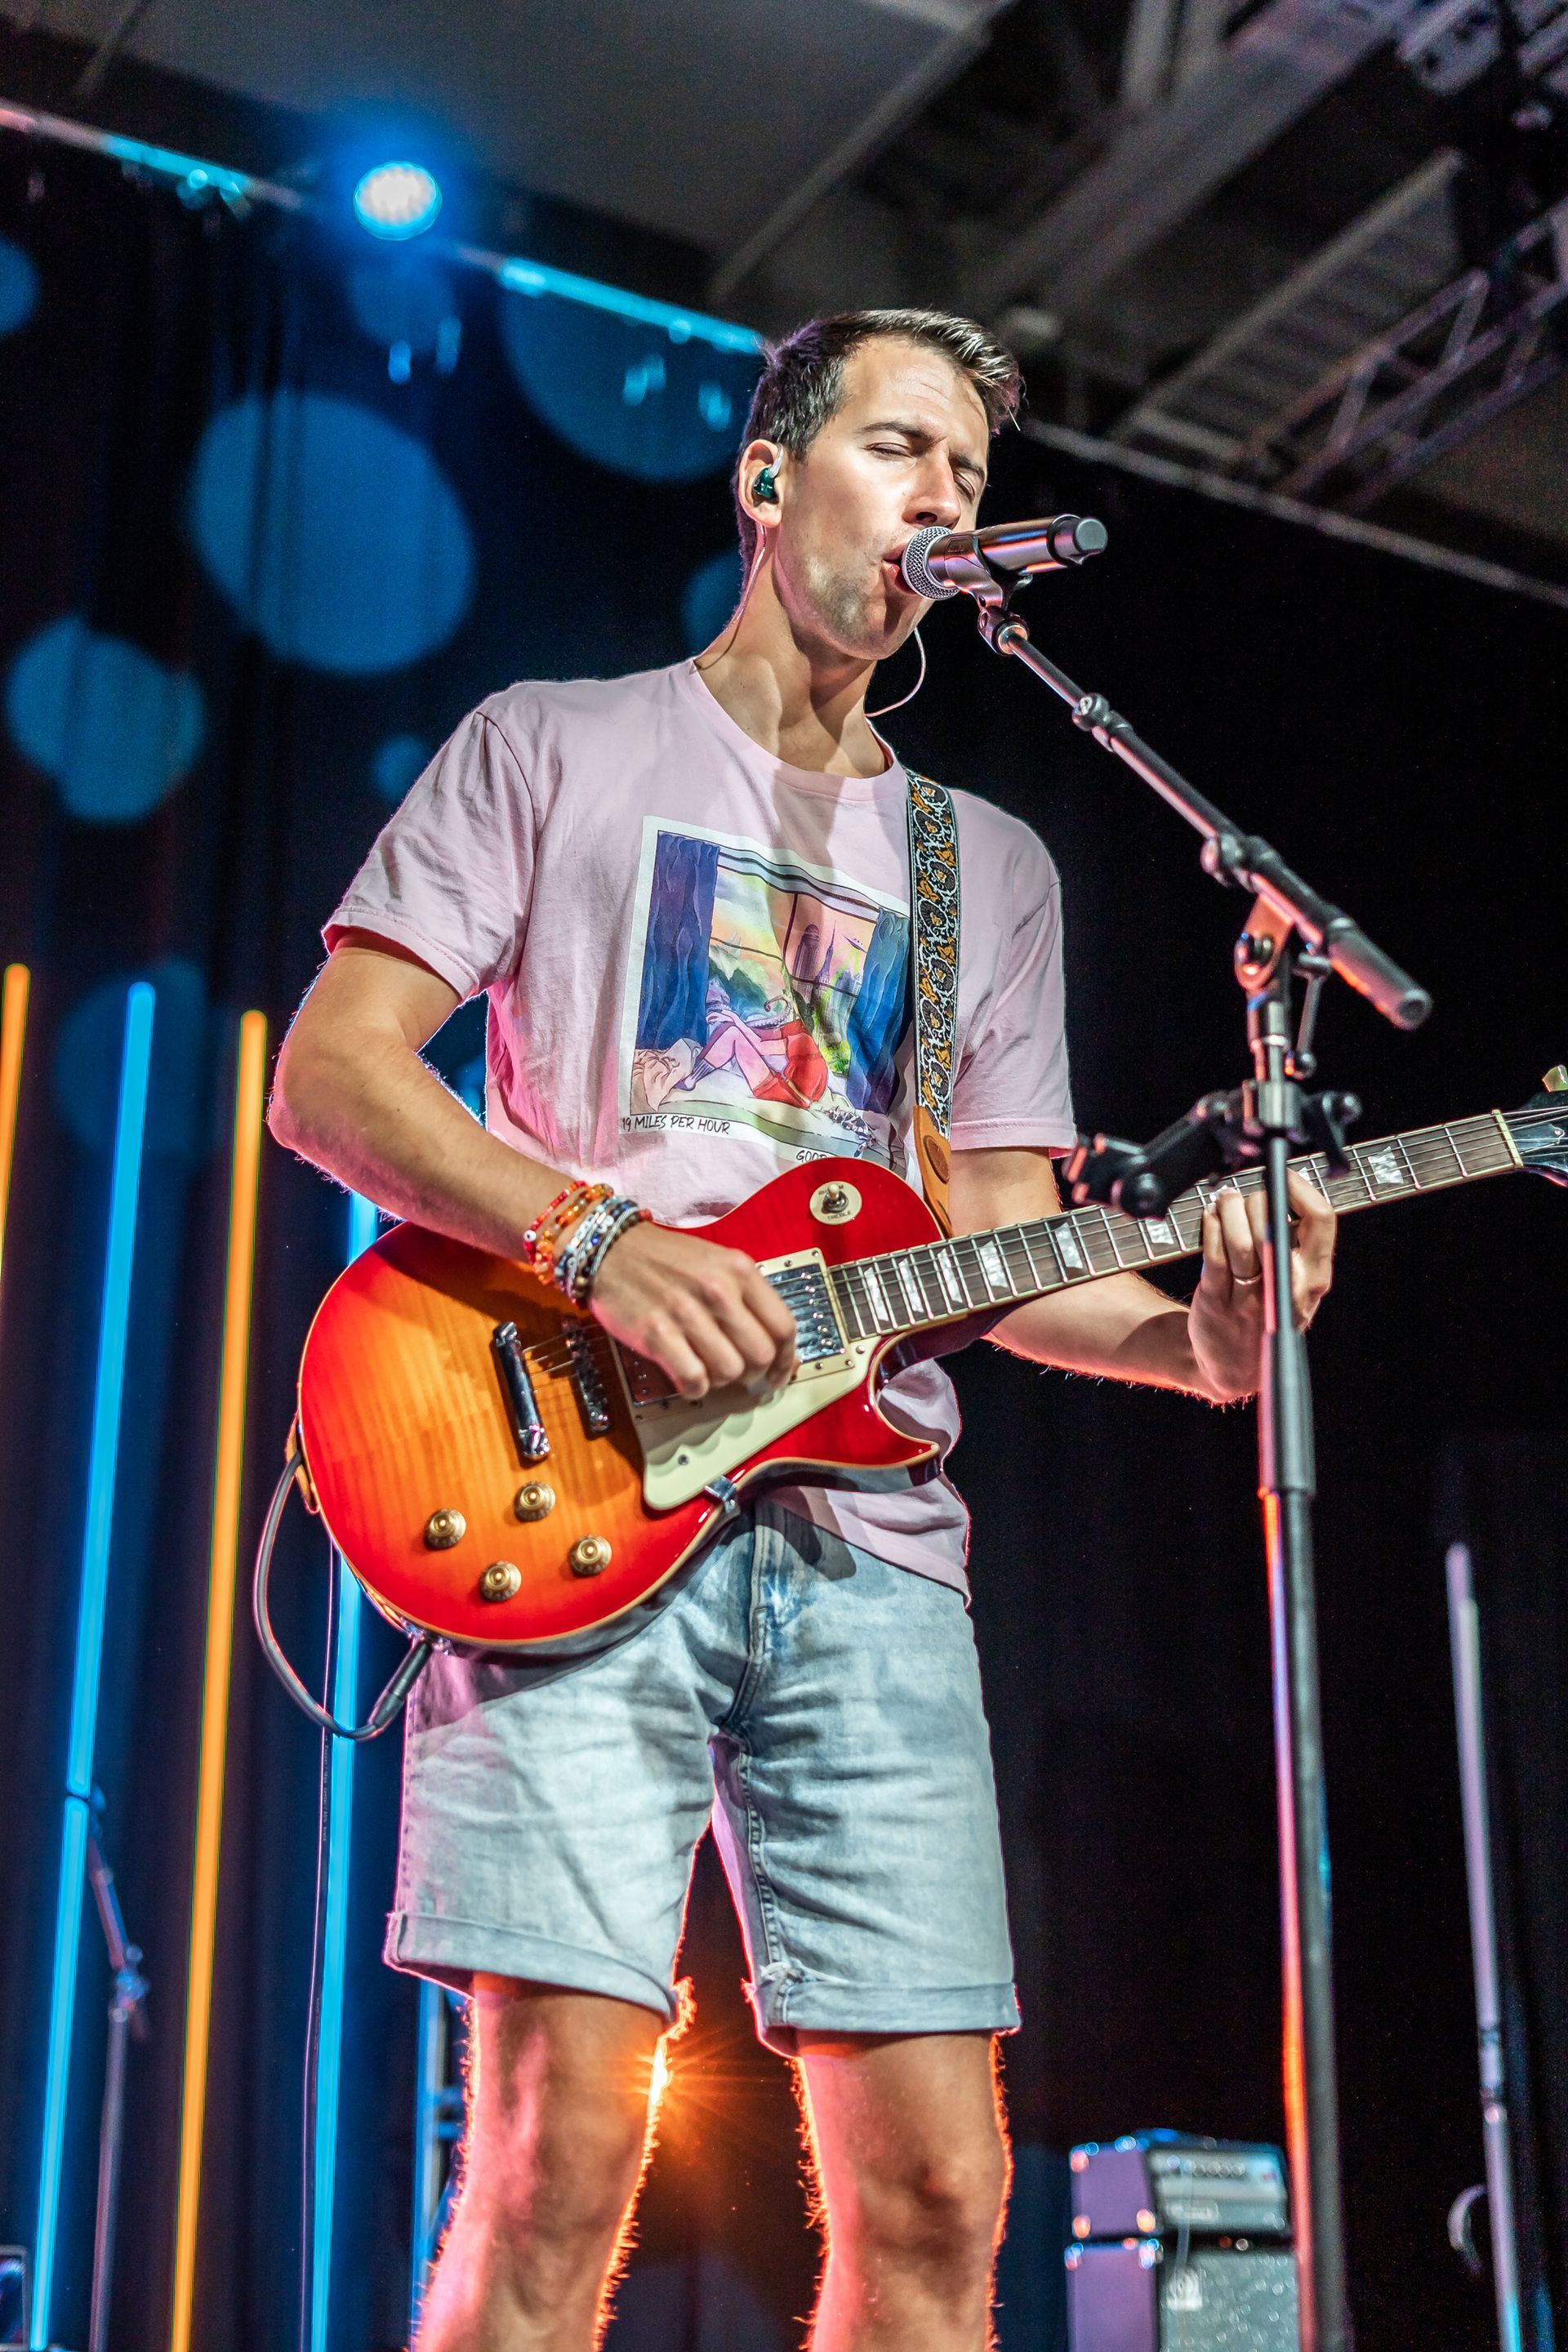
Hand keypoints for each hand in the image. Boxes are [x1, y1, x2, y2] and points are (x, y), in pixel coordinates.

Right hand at [588, 1220, 798, 1400]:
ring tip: (706, 1367)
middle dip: (753, 1373)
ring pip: (730, 1372)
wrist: (610, 1249)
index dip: (787, 1359)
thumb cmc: (665, 1260)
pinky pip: (694, 1380)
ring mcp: (686, 1312)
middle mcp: (718, 1290)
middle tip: (737, 1372)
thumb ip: (748, 1300)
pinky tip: (687, 1375)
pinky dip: (695, 1388)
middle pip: (761, 1355)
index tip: (778, 1373)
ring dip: (721, 1380)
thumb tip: (777, 1350)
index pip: (783, 1327)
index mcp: (739, 1270)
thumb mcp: (717, 1263)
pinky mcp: (656, 1334)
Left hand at [1187, 1168, 1336, 1403]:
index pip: (1321, 1220)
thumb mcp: (1297, 1285)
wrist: (1231, 1367)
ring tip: (1226, 1202)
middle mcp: (1287, 1287)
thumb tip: (1287, 1189)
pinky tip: (1212, 1218)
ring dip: (1230, 1209)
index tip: (1282, 1175)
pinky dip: (1211, 1226)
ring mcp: (1251, 1297)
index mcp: (1315, 1277)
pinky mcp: (1218, 1301)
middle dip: (1255, 1199)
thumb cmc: (1267, 1313)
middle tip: (1246, 1198)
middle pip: (1274, 1222)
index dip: (1300, 1188)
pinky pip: (1214, 1252)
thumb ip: (1298, 1245)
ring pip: (1241, 1237)